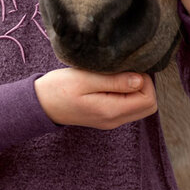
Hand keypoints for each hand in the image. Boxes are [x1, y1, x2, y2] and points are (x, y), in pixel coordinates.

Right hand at [36, 67, 157, 128]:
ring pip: (140, 106)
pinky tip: (111, 81)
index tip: (127, 68)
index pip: (148, 99)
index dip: (144, 80)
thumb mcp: (85, 79)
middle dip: (144, 85)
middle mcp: (114, 120)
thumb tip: (141, 80)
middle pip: (148, 105)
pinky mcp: (107, 116)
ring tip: (116, 75)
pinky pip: (129, 106)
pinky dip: (127, 93)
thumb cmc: (59, 88)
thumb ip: (115, 81)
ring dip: (135, 89)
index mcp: (111, 111)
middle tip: (125, 70)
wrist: (40, 104)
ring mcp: (111, 120)